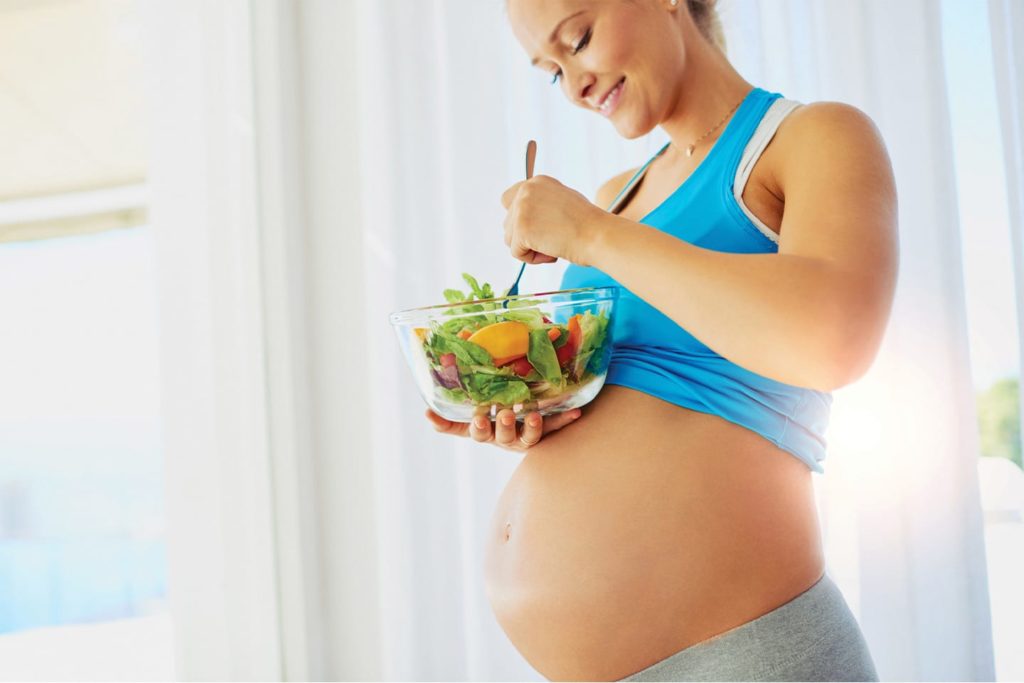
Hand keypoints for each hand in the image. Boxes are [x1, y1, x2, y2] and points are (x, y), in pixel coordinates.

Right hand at [425, 406, 582, 451]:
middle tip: (505, 414)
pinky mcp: (547, 431)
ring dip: (532, 426)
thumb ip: (448, 419)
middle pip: (503, 436)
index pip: (478, 432)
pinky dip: (565, 420)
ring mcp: (527, 436)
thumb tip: (426, 413)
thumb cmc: (491, 417)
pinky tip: (575, 412)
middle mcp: (506, 437)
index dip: (478, 427)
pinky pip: (556, 427)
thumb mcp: (469, 417)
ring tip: (534, 414)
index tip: (478, 417)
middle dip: (504, 425)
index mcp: (487, 431)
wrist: (524, 418)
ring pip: (529, 436)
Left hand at [500, 175, 603, 266]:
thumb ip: (542, 205)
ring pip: (510, 239)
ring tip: (553, 245)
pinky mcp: (522, 228)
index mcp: (537, 182)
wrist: (597, 235)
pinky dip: (532, 259)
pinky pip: (516, 252)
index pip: (508, 199)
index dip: (519, 218)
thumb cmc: (588, 225)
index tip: (537, 228)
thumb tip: (528, 218)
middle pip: (508, 222)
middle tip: (551, 239)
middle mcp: (526, 190)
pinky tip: (552, 253)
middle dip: (525, 236)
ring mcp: (522, 208)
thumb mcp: (563, 202)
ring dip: (529, 248)